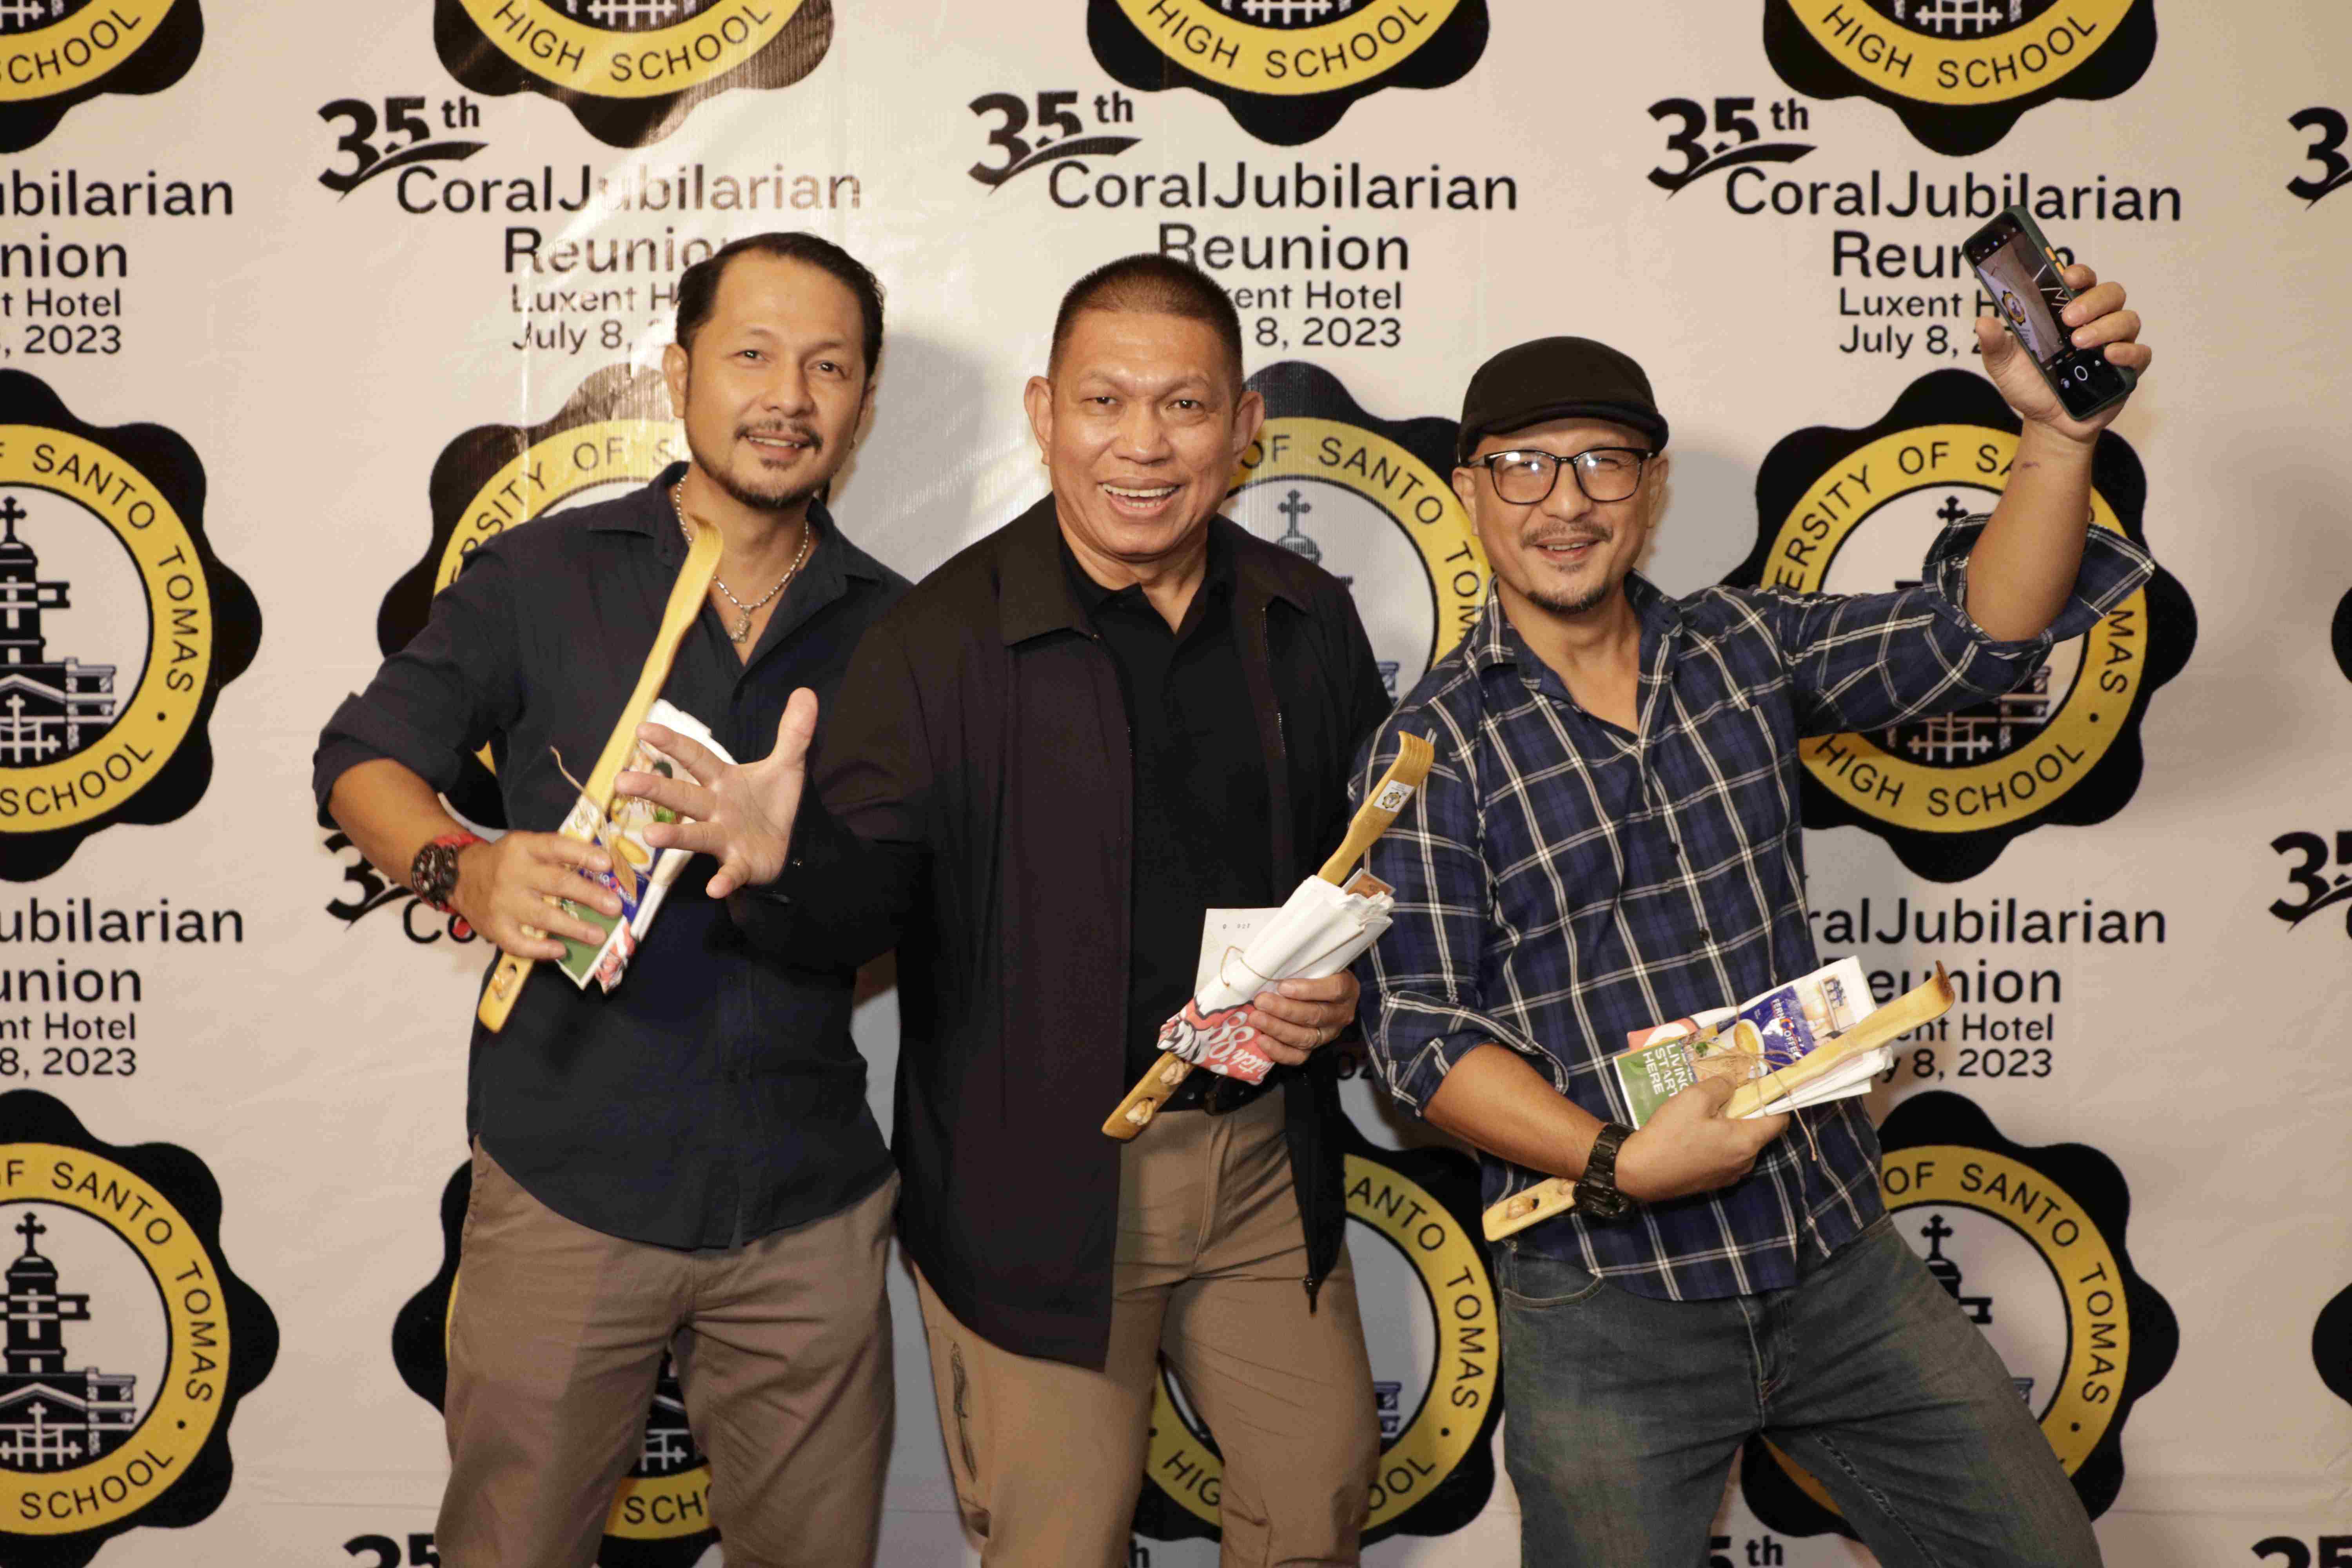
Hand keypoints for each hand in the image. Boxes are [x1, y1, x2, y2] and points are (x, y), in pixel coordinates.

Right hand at [449, 832, 619, 961]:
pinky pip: (519, 942)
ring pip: (543, 916)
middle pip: (556, 883)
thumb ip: (557, 854)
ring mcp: (503, 902)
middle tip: (614, 907)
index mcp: (524, 847)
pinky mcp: (494, 927)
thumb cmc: (506, 862)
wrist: (460, 877)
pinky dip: (541, 949)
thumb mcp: (526, 846)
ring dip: (574, 928)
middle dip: (589, 895)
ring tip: (599, 935)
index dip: (583, 855)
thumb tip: (603, 869)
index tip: (607, 864)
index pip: (557, 846)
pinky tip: (561, 950)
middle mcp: (513, 873)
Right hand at [614, 688, 817, 897]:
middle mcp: (716, 808)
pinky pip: (730, 873)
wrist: (787, 843)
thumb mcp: (787, 765)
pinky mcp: (741, 864)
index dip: (672, 743)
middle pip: (682, 795)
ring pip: (696, 835)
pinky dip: (723, 880)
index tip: (643, 729)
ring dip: (674, 836)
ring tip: (651, 836)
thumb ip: (793, 732)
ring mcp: (725, 838)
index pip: (695, 757)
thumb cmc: (770, 803)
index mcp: (722, 781)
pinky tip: (716, 889)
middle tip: (621, 780)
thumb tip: (806, 693)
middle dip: (654, 787)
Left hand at [1245, 969, 1358, 1066]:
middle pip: (1316, 1015)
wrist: (1319, 989)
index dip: (1309, 990)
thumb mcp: (1314, 962)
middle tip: (1261, 1002)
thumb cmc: (1313, 971)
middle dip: (1285, 1010)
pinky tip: (1261, 1040)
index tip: (1283, 986)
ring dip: (1278, 1028)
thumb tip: (1270, 965)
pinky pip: (1298, 1056)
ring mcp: (1329, 1034)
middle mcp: (1342, 1014)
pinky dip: (1279, 1051)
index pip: (1334, 990)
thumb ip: (1301, 964)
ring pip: (1306, 1037)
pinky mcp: (1315, 1048)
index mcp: (1347, 988)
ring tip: (1256, 1018)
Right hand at [1612, 1076, 1789, 1203]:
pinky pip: (1726, 1157)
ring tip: (1707, 1115)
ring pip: (1742, 1145)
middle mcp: (1745, 1162)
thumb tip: (1732, 1084)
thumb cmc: (1670, 1133)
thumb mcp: (1694, 1098)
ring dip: (1732, 1129)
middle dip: (1748, 1112)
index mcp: (1747, 1141)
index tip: (1763, 1086)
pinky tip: (1696, 1135)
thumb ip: (1720, 1086)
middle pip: (1759, 1132)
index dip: (1775, 1101)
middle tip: (1726, 1096)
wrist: (1640, 1172)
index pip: (1780, 1120)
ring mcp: (1730, 1176)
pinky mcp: (1713, 1183)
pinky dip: (1720, 1143)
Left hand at [1975, 262, 2150, 442]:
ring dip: (2105, 327)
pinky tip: (2109, 356)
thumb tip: (1982, 322)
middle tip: (2069, 318)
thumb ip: (1995, 344)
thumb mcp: (2005, 365)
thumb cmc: (2031, 385)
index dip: (2079, 274)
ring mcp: (2115, 343)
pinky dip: (2128, 352)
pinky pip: (2141, 352)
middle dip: (2092, 301)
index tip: (2067, 278)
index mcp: (2069, 311)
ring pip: (2127, 319)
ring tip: (2079, 343)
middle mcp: (2097, 321)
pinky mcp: (2127, 369)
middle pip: (2111, 294)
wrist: (2046, 421)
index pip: (2083, 281)